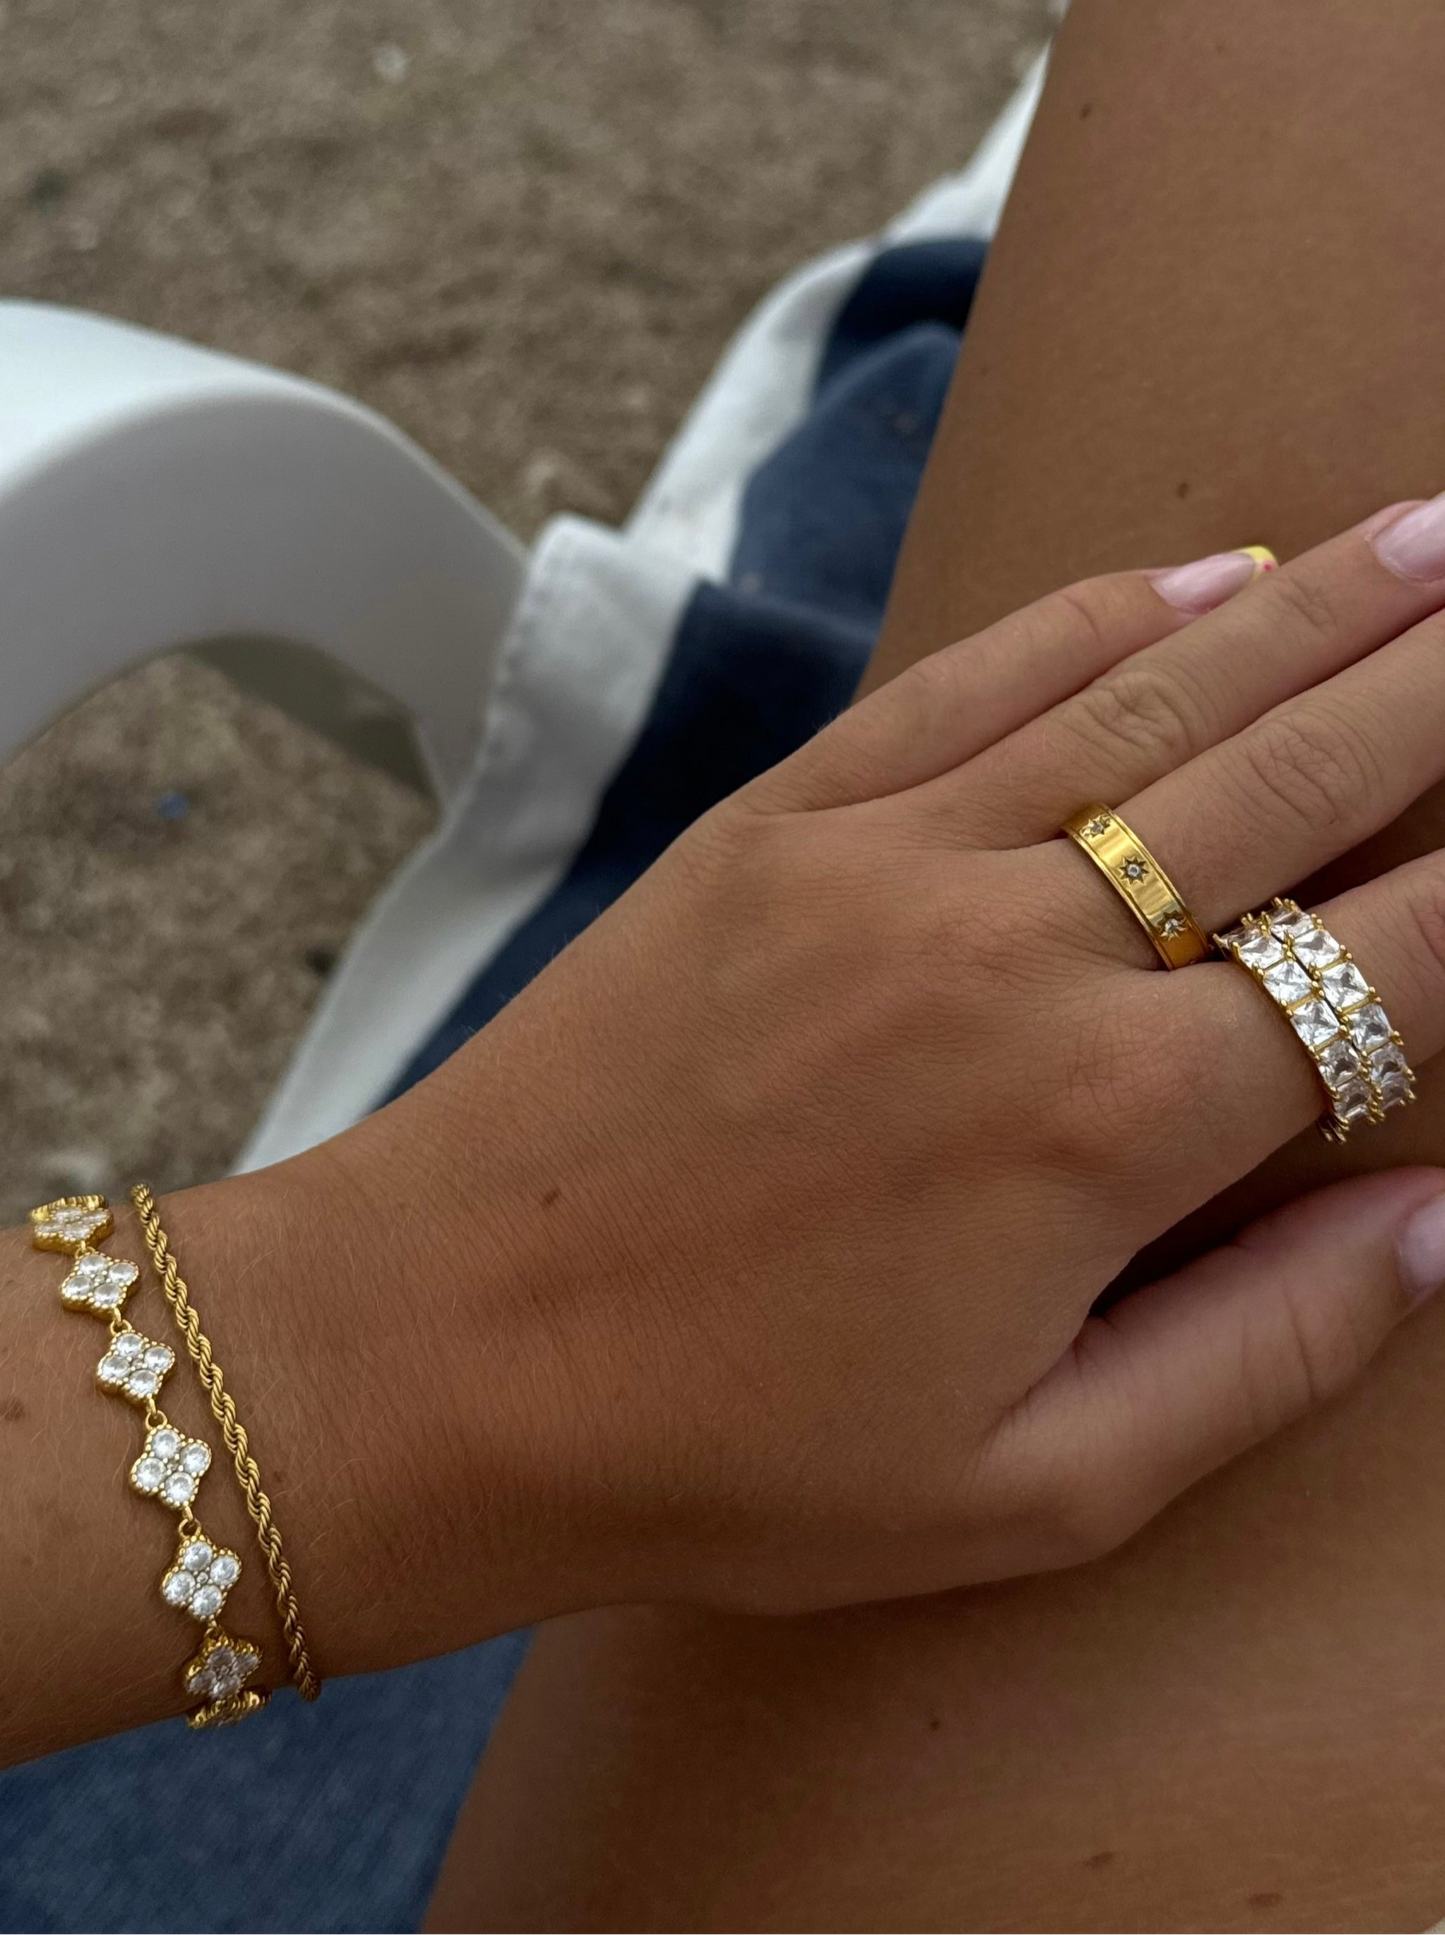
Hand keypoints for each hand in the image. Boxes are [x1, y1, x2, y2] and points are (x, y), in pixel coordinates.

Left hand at [323, 497, 1444, 1633]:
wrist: (444, 1346)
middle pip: (1297, 780)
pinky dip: (1097, 616)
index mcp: (1110, 1126)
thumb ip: (1268, 1350)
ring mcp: (889, 861)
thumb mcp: (1032, 1487)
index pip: (1391, 969)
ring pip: (1156, 697)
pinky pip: (972, 683)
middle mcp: (1022, 952)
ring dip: (1313, 606)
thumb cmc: (731, 1452)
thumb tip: (1438, 1223)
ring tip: (1429, 532)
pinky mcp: (776, 825)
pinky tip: (1197, 573)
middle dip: (1436, 684)